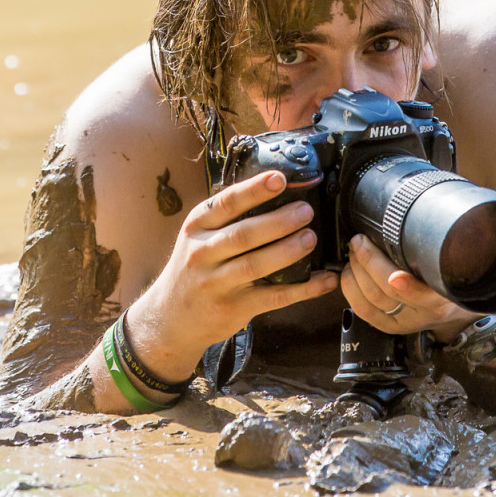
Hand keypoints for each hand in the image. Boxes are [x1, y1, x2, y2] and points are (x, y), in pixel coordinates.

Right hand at [128, 171, 337, 380]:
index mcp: (197, 227)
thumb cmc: (195, 268)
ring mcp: (217, 283)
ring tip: (311, 238)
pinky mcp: (235, 308)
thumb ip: (228, 218)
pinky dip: (304, 288)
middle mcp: (203, 253)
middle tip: (306, 211)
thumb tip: (277, 189)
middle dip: (279, 221)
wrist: (170, 318)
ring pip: (256, 265)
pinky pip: (274, 296)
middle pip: (244, 234)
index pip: (226, 204)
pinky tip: (324, 279)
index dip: (254, 190)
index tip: (280, 179)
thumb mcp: (198, 236)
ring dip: (288, 251)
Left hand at [340, 234, 476, 342]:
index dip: (408, 287)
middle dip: (368, 262)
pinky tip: (349, 272)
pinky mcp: (390, 326)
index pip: (424, 295)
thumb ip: (434, 243)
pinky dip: (350, 289)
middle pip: (388, 292)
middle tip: (359, 240)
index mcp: (444, 294)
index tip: (395, 276)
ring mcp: (406, 320)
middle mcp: (425, 311)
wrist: (457, 303)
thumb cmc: (452, 272)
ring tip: (354, 252)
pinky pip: (362, 310)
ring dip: (355, 272)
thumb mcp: (453, 257)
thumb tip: (413, 213)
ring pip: (371, 299)